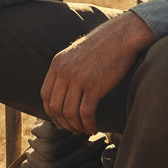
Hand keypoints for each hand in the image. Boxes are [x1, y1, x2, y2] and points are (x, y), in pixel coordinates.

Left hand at [40, 12, 154, 135]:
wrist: (122, 37)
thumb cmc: (103, 46)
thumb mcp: (76, 54)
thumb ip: (67, 69)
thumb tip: (64, 92)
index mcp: (57, 63)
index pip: (45, 94)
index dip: (50, 112)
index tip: (59, 121)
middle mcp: (64, 71)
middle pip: (55, 107)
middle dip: (63, 123)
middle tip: (73, 130)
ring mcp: (78, 79)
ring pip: (69, 113)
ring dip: (76, 126)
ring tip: (84, 130)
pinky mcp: (94, 86)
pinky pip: (86, 113)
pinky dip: (88, 125)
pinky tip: (94, 128)